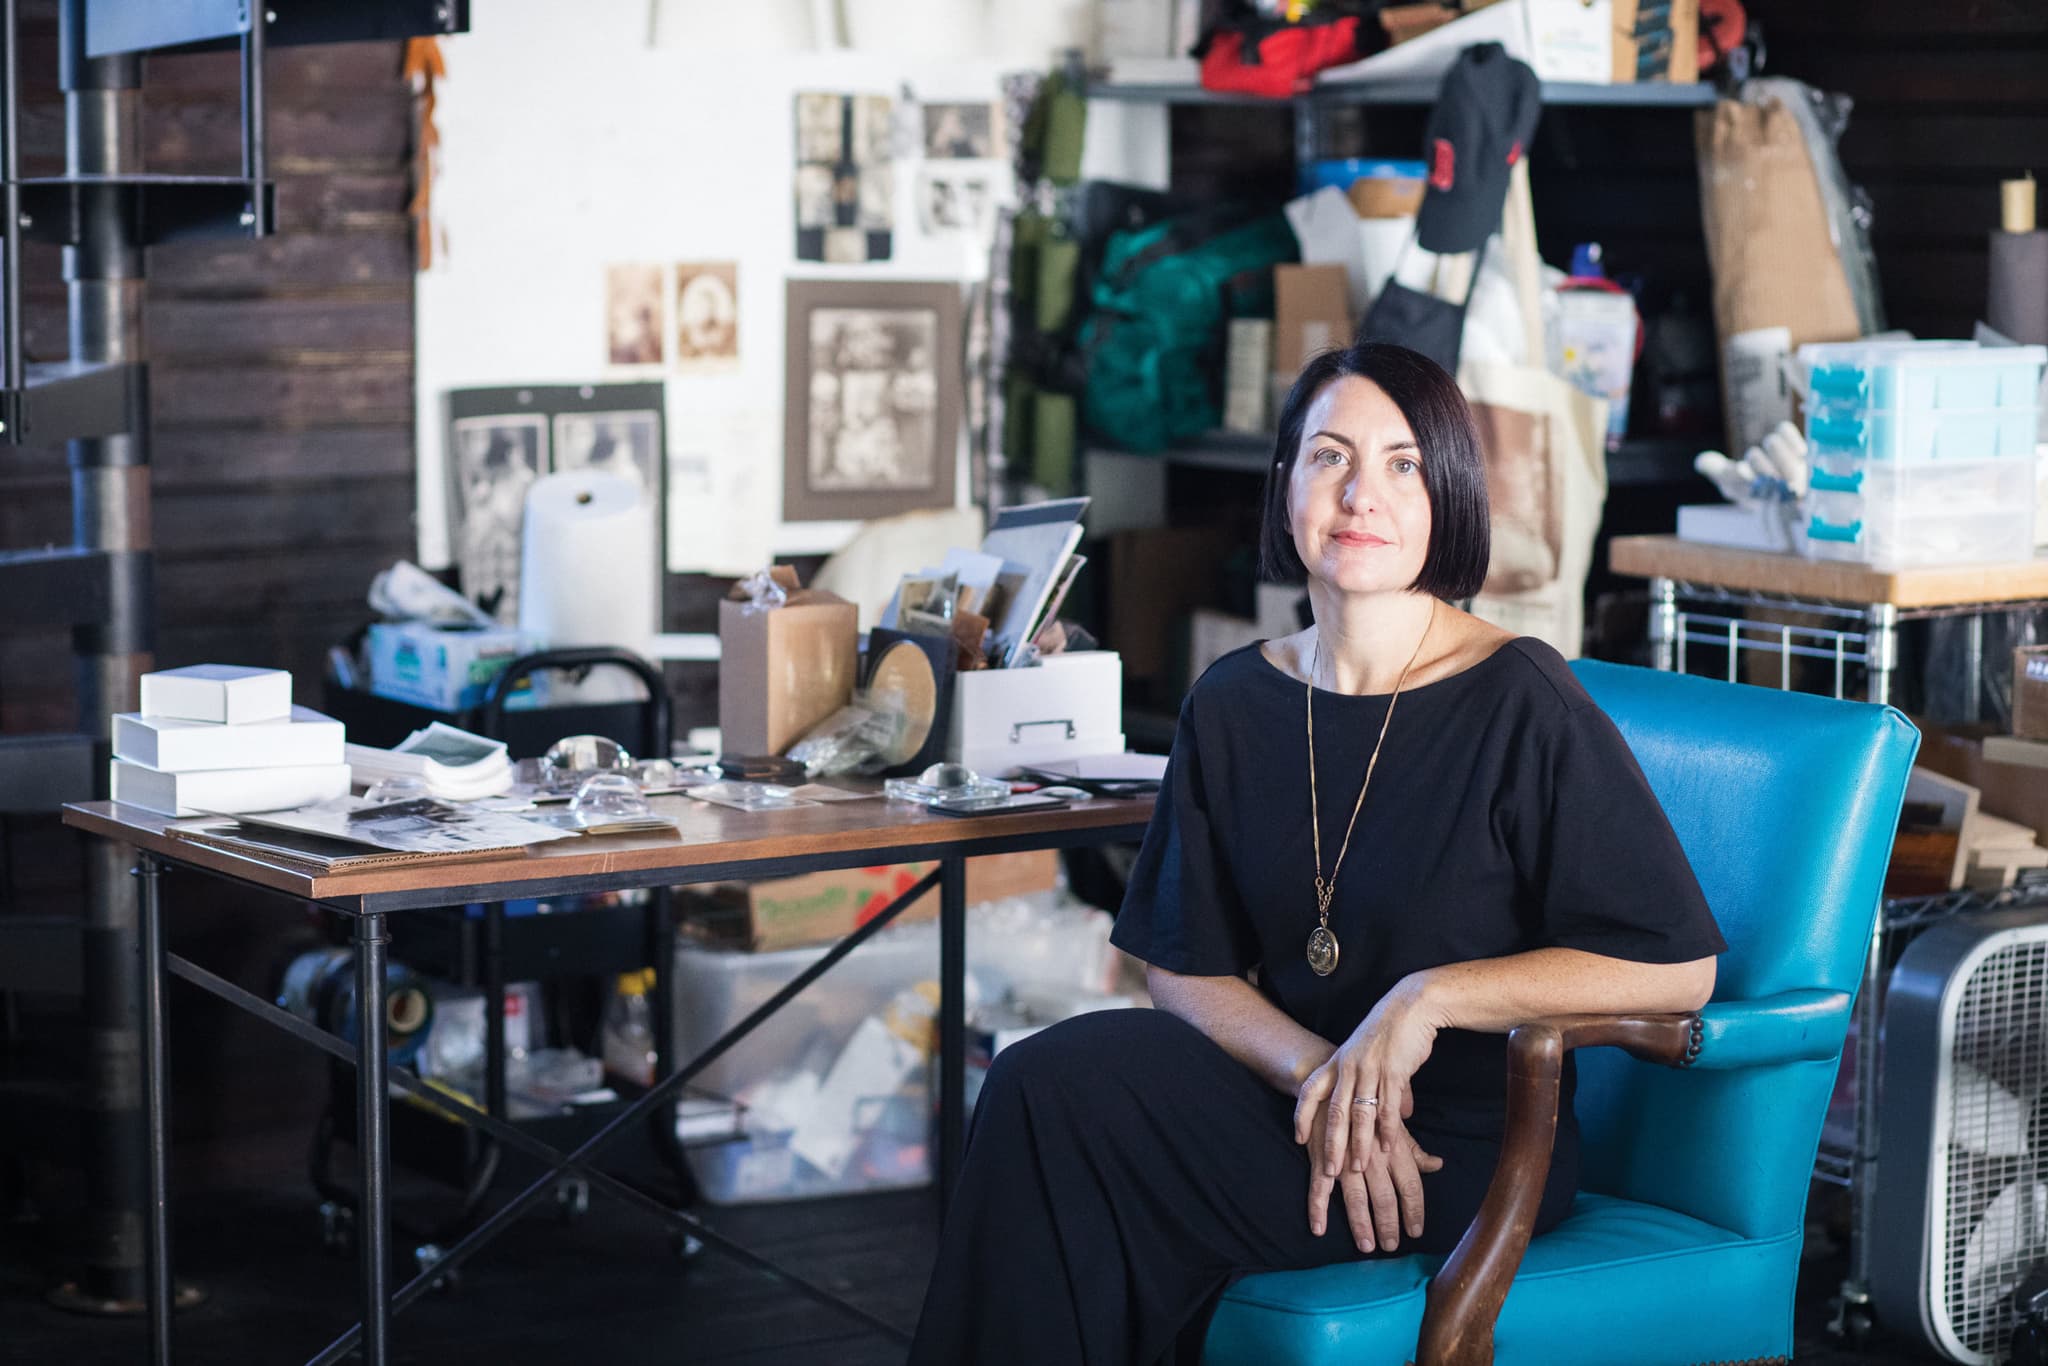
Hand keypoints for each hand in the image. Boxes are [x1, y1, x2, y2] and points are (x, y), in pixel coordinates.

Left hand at [1293, 977, 1443, 1250]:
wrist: (1411, 1006)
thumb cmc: (1391, 1032)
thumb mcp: (1372, 1056)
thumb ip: (1378, 1087)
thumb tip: (1398, 1115)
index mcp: (1338, 1061)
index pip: (1311, 1090)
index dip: (1302, 1115)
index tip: (1299, 1139)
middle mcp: (1349, 1066)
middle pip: (1334, 1111)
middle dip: (1331, 1144)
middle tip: (1329, 1172)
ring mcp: (1370, 1069)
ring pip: (1359, 1113)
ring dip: (1358, 1143)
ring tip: (1357, 1168)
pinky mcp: (1393, 1070)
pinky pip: (1387, 1106)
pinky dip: (1387, 1129)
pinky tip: (1386, 1147)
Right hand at [1300, 1101, 1442, 1252]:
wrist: (1329, 1079)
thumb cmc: (1367, 1105)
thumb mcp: (1394, 1124)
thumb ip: (1414, 1149)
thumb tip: (1437, 1165)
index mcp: (1393, 1146)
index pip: (1411, 1185)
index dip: (1414, 1210)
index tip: (1416, 1232)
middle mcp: (1372, 1154)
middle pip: (1384, 1196)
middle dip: (1389, 1224)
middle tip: (1391, 1246)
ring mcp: (1344, 1157)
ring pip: (1354, 1196)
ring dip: (1360, 1223)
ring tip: (1367, 1245)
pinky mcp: (1320, 1156)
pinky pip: (1318, 1187)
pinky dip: (1317, 1208)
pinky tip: (1319, 1229)